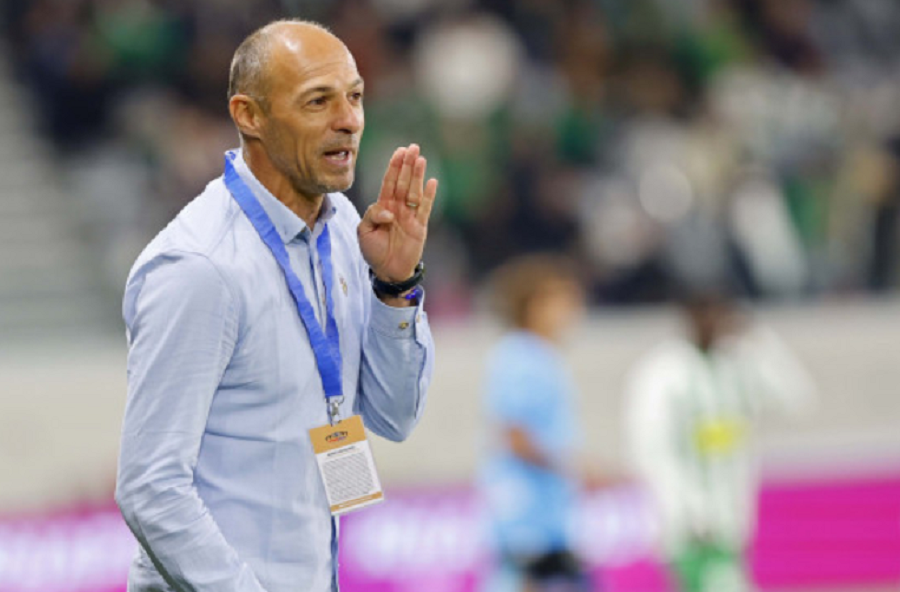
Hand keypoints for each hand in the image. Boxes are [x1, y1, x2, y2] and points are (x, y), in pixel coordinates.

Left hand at [358, 144, 437, 282]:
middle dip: (407, 164)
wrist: (387, 271)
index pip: (389, 182)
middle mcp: (398, 207)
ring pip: (415, 191)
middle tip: (413, 147)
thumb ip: (372, 215)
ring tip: (421, 159)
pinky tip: (432, 181)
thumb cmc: (373, 251)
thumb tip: (389, 210)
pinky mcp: (420, 227)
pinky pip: (425, 208)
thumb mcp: (364, 231)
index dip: (394, 167)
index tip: (399, 151)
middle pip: (404, 182)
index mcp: (383, 206)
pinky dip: (429, 195)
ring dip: (418, 175)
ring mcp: (410, 216)